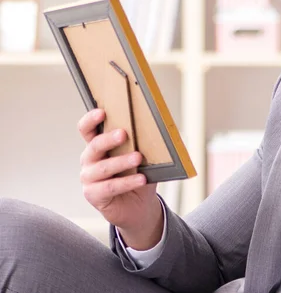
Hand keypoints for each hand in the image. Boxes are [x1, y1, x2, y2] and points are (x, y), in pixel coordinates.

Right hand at [78, 108, 162, 248]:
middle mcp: (89, 160)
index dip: (91, 120)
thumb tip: (157, 127)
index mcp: (98, 145)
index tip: (102, 112)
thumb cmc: (138, 174)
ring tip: (138, 157)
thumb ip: (142, 143)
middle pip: (94, 146)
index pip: (87, 130)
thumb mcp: (142, 156)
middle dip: (109, 139)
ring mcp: (89, 178)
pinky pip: (109, 187)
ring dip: (121, 161)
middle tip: (124, 134)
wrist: (138, 206)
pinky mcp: (94, 195)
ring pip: (103, 167)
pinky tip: (141, 178)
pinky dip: (127, 182)